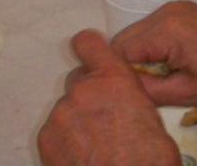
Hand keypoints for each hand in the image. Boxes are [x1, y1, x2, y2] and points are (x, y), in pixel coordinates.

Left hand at [38, 29, 180, 165]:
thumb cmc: (149, 159)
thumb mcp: (150, 117)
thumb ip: (127, 98)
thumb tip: (121, 104)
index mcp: (113, 79)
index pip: (88, 43)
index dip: (88, 49)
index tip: (89, 56)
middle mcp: (83, 90)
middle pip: (77, 82)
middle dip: (87, 97)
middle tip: (101, 123)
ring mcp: (60, 114)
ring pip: (66, 111)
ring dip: (76, 123)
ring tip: (94, 148)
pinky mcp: (46, 138)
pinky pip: (54, 133)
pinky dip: (63, 143)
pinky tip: (81, 158)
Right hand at [114, 1, 196, 109]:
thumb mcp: (187, 94)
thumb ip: (148, 90)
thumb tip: (119, 88)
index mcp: (166, 30)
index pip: (120, 50)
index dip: (118, 73)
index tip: (127, 91)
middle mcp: (166, 11)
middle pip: (125, 38)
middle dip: (127, 64)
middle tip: (141, 89)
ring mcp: (175, 7)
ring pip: (138, 33)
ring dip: (140, 55)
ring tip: (157, 79)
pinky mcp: (183, 9)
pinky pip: (153, 27)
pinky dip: (153, 46)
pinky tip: (168, 64)